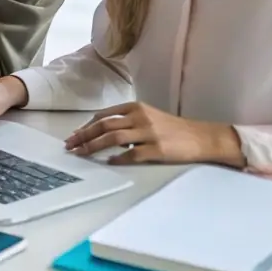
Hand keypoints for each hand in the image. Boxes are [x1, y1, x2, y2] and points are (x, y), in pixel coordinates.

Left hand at [65, 101, 245, 166]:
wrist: (201, 137)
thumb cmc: (172, 128)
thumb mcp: (148, 116)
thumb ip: (127, 121)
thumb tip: (103, 134)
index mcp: (135, 107)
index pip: (103, 115)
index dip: (86, 126)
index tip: (74, 135)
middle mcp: (140, 117)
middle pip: (104, 126)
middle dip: (83, 136)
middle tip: (70, 146)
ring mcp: (148, 133)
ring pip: (113, 139)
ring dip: (94, 147)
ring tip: (81, 154)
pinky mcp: (157, 149)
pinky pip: (131, 155)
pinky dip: (117, 159)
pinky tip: (108, 163)